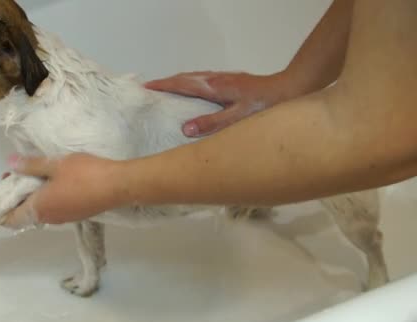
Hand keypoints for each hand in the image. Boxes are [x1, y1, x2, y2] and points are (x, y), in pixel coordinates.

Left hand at [0, 153, 126, 226]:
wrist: (118, 185)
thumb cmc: (84, 174)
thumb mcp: (55, 164)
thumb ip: (31, 165)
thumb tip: (9, 163)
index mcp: (39, 208)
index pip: (11, 219)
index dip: (0, 209)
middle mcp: (49, 218)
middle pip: (25, 214)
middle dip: (17, 197)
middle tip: (15, 175)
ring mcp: (65, 218)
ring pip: (41, 211)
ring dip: (34, 197)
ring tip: (34, 175)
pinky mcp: (77, 214)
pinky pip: (54, 209)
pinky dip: (48, 198)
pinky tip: (54, 182)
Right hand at [145, 71, 290, 136]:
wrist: (291, 89)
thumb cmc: (265, 106)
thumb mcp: (238, 118)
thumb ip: (212, 123)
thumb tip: (185, 128)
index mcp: (214, 87)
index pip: (183, 84)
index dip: (163, 85)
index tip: (146, 87)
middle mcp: (217, 79)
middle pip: (186, 77)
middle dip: (167, 82)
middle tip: (151, 89)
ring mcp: (225, 79)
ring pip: (196, 77)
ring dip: (179, 82)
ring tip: (167, 90)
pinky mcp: (233, 82)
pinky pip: (204, 80)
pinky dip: (191, 84)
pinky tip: (195, 93)